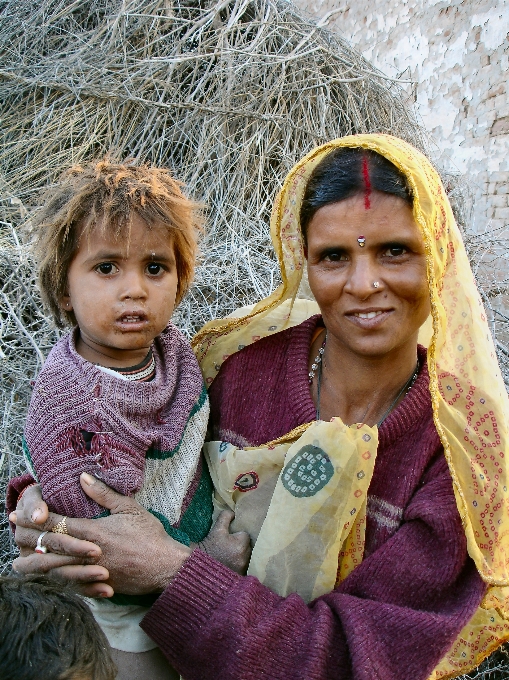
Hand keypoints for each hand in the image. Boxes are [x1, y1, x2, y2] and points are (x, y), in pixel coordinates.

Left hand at [12, 473, 191, 596]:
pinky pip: (68, 584)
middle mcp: (86, 553)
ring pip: (54, 569)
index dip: (36, 519)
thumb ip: (103, 494)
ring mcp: (90, 572)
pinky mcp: (96, 585)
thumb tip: (82, 478)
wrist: (164, 567)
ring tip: (19, 561)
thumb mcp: (129, 508)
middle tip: (13, 533)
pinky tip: (45, 578)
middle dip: (29, 539)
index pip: (56, 524)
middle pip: (49, 547)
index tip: (20, 513)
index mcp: (93, 532)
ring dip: (35, 563)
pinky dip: (53, 580)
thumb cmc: (149, 535)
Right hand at [198, 510, 250, 573]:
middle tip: (229, 546)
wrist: (199, 567)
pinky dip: (238, 565)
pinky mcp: (240, 576)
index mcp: (241, 544)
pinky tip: (230, 564)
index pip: (245, 535)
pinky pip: (243, 567)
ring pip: (246, 557)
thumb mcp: (216, 529)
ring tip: (229, 555)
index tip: (229, 537)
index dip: (237, 535)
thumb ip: (225, 516)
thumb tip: (233, 513)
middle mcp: (245, 557)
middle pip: (248, 546)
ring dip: (241, 555)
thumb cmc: (208, 547)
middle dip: (241, 545)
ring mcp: (243, 568)